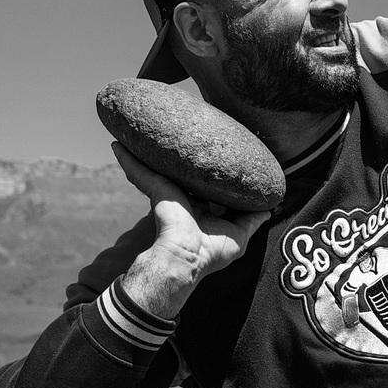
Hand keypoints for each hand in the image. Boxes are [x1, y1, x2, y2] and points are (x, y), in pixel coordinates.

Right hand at [113, 144, 268, 320]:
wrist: (187, 258)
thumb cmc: (210, 251)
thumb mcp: (241, 234)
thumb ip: (254, 218)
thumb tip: (269, 207)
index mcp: (200, 206)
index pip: (205, 183)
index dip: (210, 169)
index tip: (216, 151)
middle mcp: (183, 196)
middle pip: (181, 169)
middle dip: (178, 152)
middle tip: (180, 128)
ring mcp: (168, 191)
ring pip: (157, 165)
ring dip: (148, 151)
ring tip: (141, 130)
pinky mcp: (157, 188)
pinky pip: (138, 171)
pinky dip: (127, 160)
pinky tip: (117, 145)